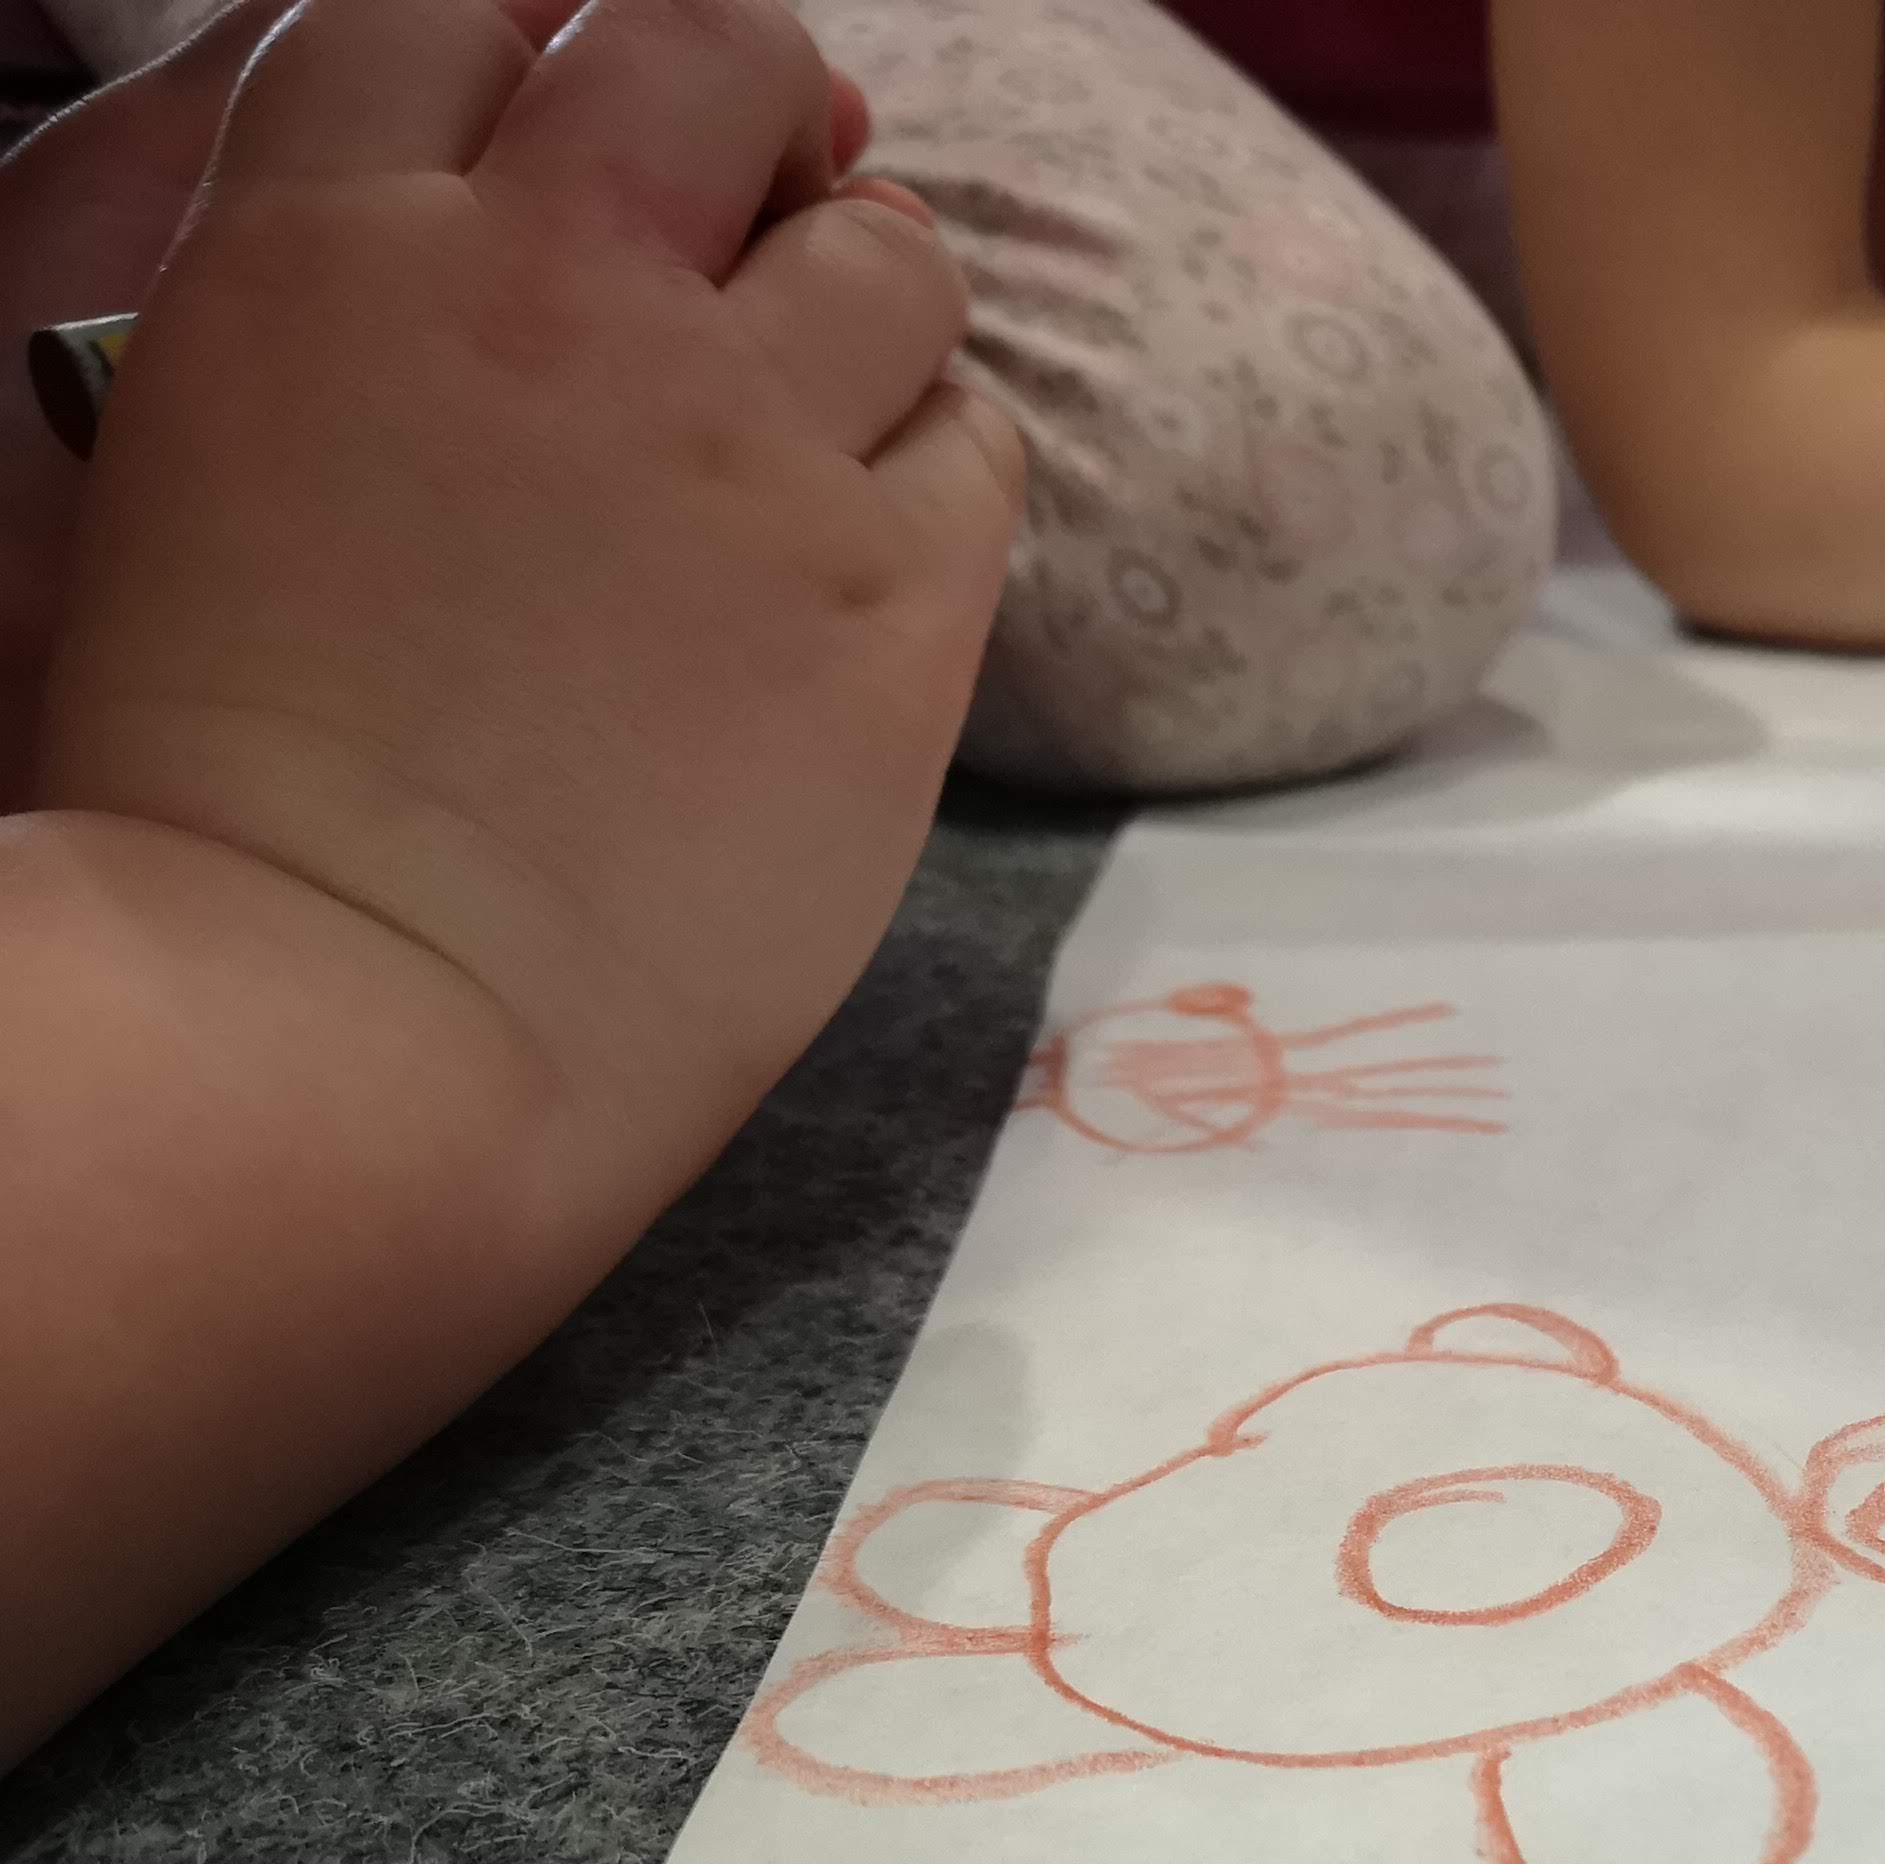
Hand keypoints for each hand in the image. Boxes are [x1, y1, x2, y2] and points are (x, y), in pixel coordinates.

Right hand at [34, 0, 1016, 1175]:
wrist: (347, 1014)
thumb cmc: (214, 793)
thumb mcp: (180, 467)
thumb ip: (325, 307)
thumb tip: (465, 235)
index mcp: (329, 242)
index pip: (452, 6)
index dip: (533, 57)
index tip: (565, 145)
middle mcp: (558, 296)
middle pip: (709, 54)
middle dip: (739, 107)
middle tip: (741, 208)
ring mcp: (747, 444)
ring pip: (887, 250)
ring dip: (862, 291)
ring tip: (822, 390)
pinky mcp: (890, 601)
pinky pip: (977, 445)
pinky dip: (937, 456)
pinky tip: (874, 537)